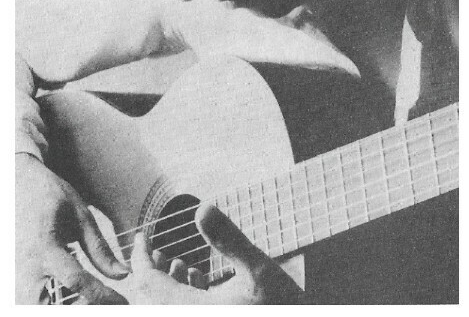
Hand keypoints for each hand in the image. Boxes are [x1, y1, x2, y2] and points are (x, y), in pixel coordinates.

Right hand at [15, 153, 127, 303]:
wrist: (19, 184)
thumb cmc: (51, 195)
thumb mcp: (81, 216)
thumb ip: (99, 248)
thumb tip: (122, 274)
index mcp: (46, 247)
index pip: (76, 280)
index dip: (102, 295)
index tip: (122, 301)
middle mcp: (26, 266)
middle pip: (47, 307)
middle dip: (77, 308)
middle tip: (101, 301)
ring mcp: (16, 274)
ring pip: (37, 307)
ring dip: (63, 306)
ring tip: (87, 298)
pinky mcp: (14, 277)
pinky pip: (31, 300)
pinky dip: (51, 302)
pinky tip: (70, 294)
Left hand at [129, 204, 301, 303]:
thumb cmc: (283, 309)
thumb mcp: (260, 270)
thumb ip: (229, 240)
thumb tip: (202, 208)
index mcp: (194, 311)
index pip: (147, 284)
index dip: (139, 257)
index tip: (141, 236)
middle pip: (149, 299)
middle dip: (147, 271)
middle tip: (152, 247)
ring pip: (164, 307)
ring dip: (163, 284)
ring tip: (175, 262)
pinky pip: (183, 311)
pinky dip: (180, 294)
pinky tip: (197, 278)